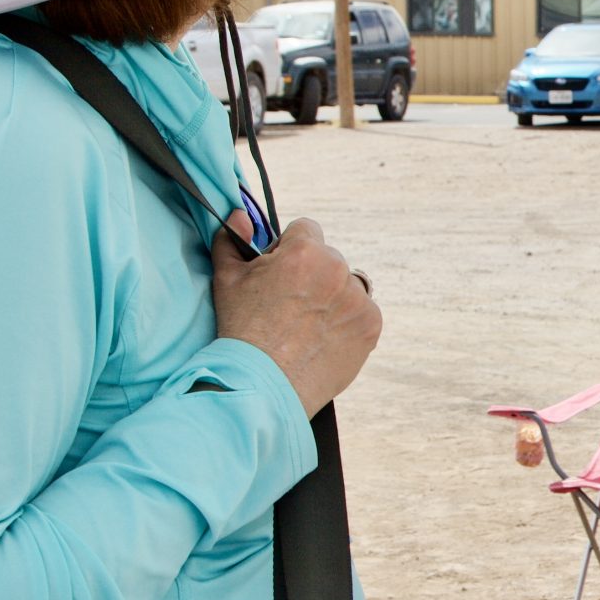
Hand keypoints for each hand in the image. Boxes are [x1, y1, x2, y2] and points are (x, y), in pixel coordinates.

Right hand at [211, 214, 381, 416]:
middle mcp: (338, 269)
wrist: (264, 383)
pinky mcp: (371, 326)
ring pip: (348, 286)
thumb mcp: (227, 278)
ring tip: (307, 325)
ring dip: (334, 296)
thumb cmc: (241, 330)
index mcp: (306, 251)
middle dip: (313, 274)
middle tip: (290, 306)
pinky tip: (322, 339)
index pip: (306, 230)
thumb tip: (240, 215)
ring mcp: (359, 299)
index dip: (290, 250)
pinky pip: (361, 313)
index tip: (280, 273)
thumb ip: (232, 239)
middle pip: (328, 259)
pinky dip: (347, 322)